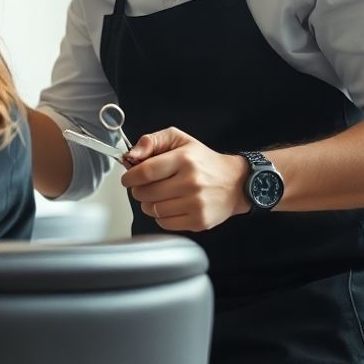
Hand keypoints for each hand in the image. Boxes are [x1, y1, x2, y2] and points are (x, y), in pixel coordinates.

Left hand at [119, 126, 249, 231]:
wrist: (235, 182)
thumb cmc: (203, 161)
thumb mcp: (179, 139)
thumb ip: (152, 141)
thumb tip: (132, 155)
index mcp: (184, 159)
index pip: (145, 172)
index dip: (130, 176)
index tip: (128, 178)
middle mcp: (191, 182)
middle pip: (145, 193)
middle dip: (139, 189)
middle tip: (146, 185)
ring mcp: (196, 204)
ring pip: (152, 210)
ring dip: (149, 203)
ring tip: (160, 195)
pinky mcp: (199, 221)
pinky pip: (164, 223)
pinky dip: (161, 216)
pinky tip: (171, 205)